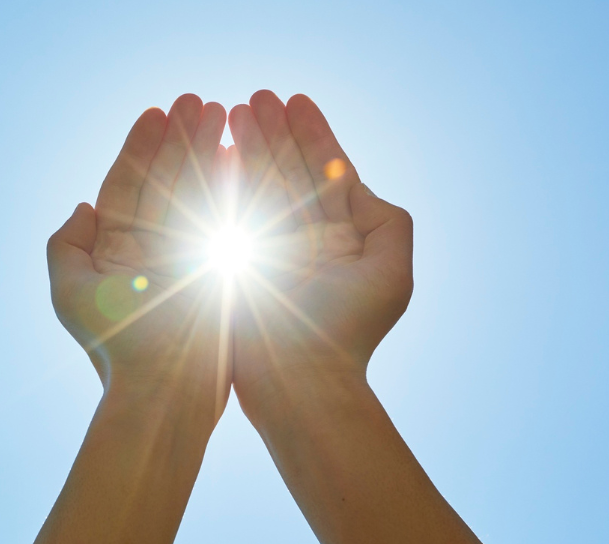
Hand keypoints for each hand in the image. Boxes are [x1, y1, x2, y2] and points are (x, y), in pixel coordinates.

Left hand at [48, 94, 230, 422]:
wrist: (165, 391)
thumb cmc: (117, 347)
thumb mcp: (71, 294)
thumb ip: (66, 247)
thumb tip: (82, 207)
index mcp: (116, 251)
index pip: (126, 185)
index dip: (140, 147)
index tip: (156, 112)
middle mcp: (151, 250)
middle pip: (165, 180)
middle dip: (180, 139)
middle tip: (199, 100)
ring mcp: (187, 257)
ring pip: (196, 193)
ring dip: (207, 152)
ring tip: (223, 114)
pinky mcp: (220, 270)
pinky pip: (225, 219)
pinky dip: (231, 186)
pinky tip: (241, 155)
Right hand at [223, 91, 413, 415]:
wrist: (298, 380)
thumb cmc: (345, 331)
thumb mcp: (390, 272)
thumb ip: (387, 222)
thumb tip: (357, 185)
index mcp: (342, 238)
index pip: (327, 172)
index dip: (312, 133)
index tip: (295, 100)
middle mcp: (304, 239)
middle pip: (288, 171)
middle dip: (273, 131)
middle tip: (254, 97)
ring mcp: (268, 249)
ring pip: (258, 184)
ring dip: (247, 146)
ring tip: (233, 110)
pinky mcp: (236, 263)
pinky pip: (231, 212)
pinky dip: (225, 180)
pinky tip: (218, 150)